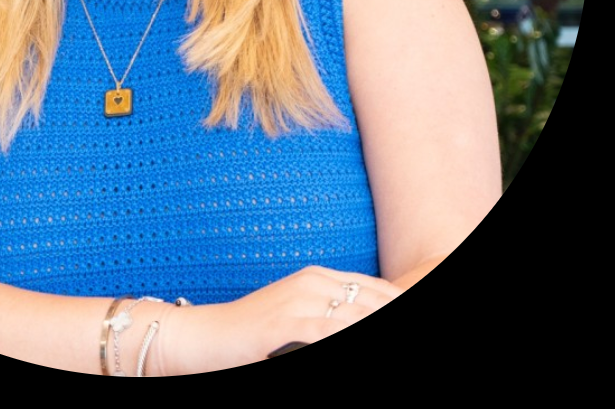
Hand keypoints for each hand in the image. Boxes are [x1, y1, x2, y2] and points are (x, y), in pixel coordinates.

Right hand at [157, 266, 401, 373]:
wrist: (204, 335)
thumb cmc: (250, 331)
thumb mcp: (294, 316)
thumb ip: (326, 315)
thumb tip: (355, 315)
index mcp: (317, 277)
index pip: (376, 291)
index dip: (397, 302)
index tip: (410, 307)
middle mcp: (312, 284)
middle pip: (373, 302)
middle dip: (391, 312)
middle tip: (410, 316)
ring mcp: (298, 302)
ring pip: (357, 316)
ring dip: (374, 322)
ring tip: (394, 326)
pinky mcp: (285, 325)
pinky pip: (330, 332)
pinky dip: (347, 335)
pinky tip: (353, 338)